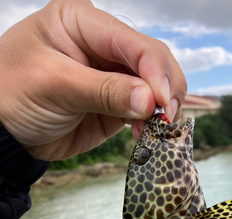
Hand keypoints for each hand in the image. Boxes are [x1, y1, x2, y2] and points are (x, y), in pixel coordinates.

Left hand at [0, 0, 186, 160]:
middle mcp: (102, 45)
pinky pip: (145, 110)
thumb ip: (104, 91)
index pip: (133, 42)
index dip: (154, 70)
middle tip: (164, 118)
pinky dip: (151, 123)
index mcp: (83, 22)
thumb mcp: (55, 85)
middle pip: (153, 60)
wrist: (4, 133)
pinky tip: (144, 134)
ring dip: (161, 109)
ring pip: (155, 86)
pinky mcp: (116, 103)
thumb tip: (149, 101)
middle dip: (164, 89)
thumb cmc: (13, 95)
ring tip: (154, 129)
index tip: (159, 101)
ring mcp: (112, 76)